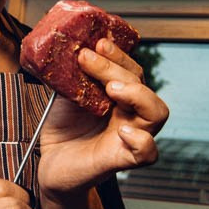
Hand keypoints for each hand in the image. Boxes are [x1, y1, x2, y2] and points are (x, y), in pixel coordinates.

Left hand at [37, 38, 168, 195]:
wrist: (51, 165)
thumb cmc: (62, 130)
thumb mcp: (63, 96)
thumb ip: (70, 76)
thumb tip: (65, 48)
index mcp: (120, 96)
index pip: (131, 70)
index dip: (118, 55)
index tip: (98, 43)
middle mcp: (130, 114)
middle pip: (142, 85)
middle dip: (118, 67)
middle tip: (88, 58)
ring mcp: (129, 136)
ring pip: (157, 113)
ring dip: (138, 94)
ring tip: (112, 88)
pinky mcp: (122, 160)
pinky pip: (148, 153)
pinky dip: (142, 141)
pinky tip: (124, 130)